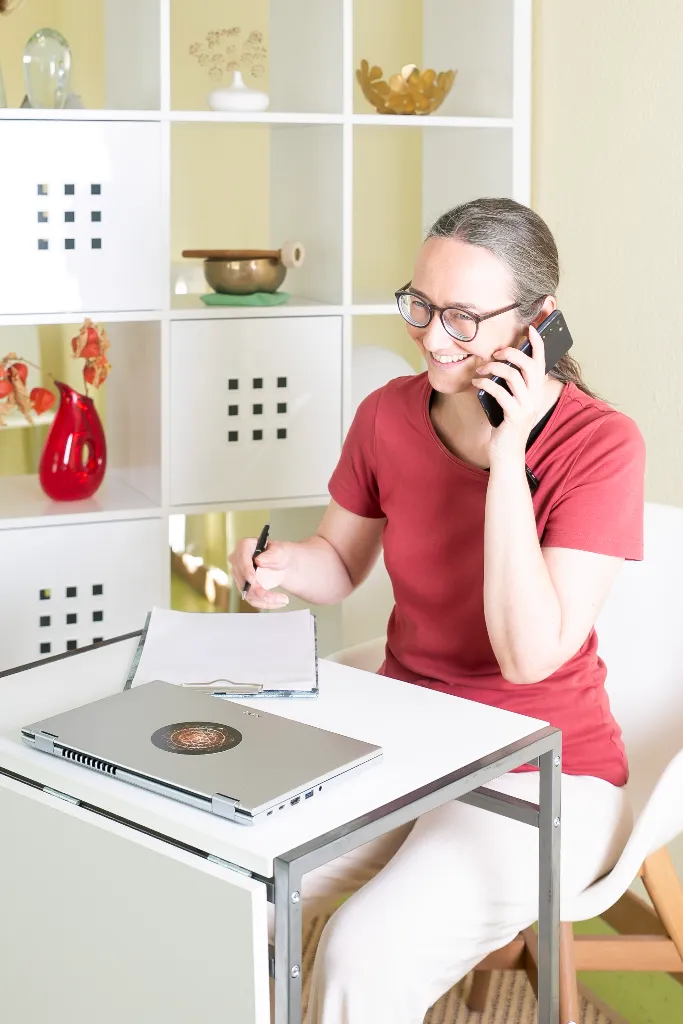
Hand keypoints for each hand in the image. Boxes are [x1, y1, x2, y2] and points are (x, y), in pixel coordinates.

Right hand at [228, 537, 290, 608]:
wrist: (281, 565)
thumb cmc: (279, 554)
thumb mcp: (280, 551)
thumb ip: (271, 555)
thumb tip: (259, 561)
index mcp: (244, 546)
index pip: (242, 559)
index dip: (246, 570)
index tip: (253, 580)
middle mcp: (237, 561)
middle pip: (243, 579)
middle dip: (259, 591)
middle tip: (278, 597)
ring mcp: (239, 576)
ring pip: (247, 593)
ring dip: (265, 600)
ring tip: (283, 600)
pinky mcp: (244, 588)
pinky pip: (252, 599)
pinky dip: (265, 603)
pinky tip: (279, 602)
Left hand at [473, 325, 546, 459]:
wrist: (507, 455)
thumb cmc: (506, 427)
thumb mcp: (512, 402)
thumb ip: (511, 386)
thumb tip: (498, 363)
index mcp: (536, 392)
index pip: (542, 362)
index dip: (538, 344)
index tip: (530, 329)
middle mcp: (535, 398)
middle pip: (529, 365)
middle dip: (511, 353)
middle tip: (496, 352)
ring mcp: (526, 407)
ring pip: (513, 375)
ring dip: (494, 368)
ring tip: (480, 369)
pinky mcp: (514, 416)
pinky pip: (500, 392)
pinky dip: (485, 384)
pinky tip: (476, 383)